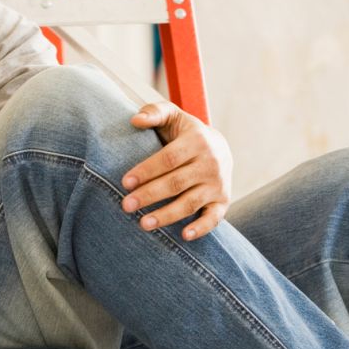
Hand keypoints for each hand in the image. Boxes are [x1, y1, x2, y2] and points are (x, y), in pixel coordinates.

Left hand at [120, 102, 233, 240]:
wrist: (220, 148)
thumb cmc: (186, 133)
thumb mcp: (173, 116)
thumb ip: (154, 112)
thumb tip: (135, 120)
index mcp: (197, 141)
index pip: (168, 159)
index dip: (146, 171)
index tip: (125, 182)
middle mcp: (210, 163)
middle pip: (176, 183)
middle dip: (150, 195)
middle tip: (126, 205)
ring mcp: (218, 184)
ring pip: (190, 202)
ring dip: (167, 215)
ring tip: (143, 224)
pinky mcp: (223, 201)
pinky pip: (213, 218)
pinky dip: (201, 228)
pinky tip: (184, 236)